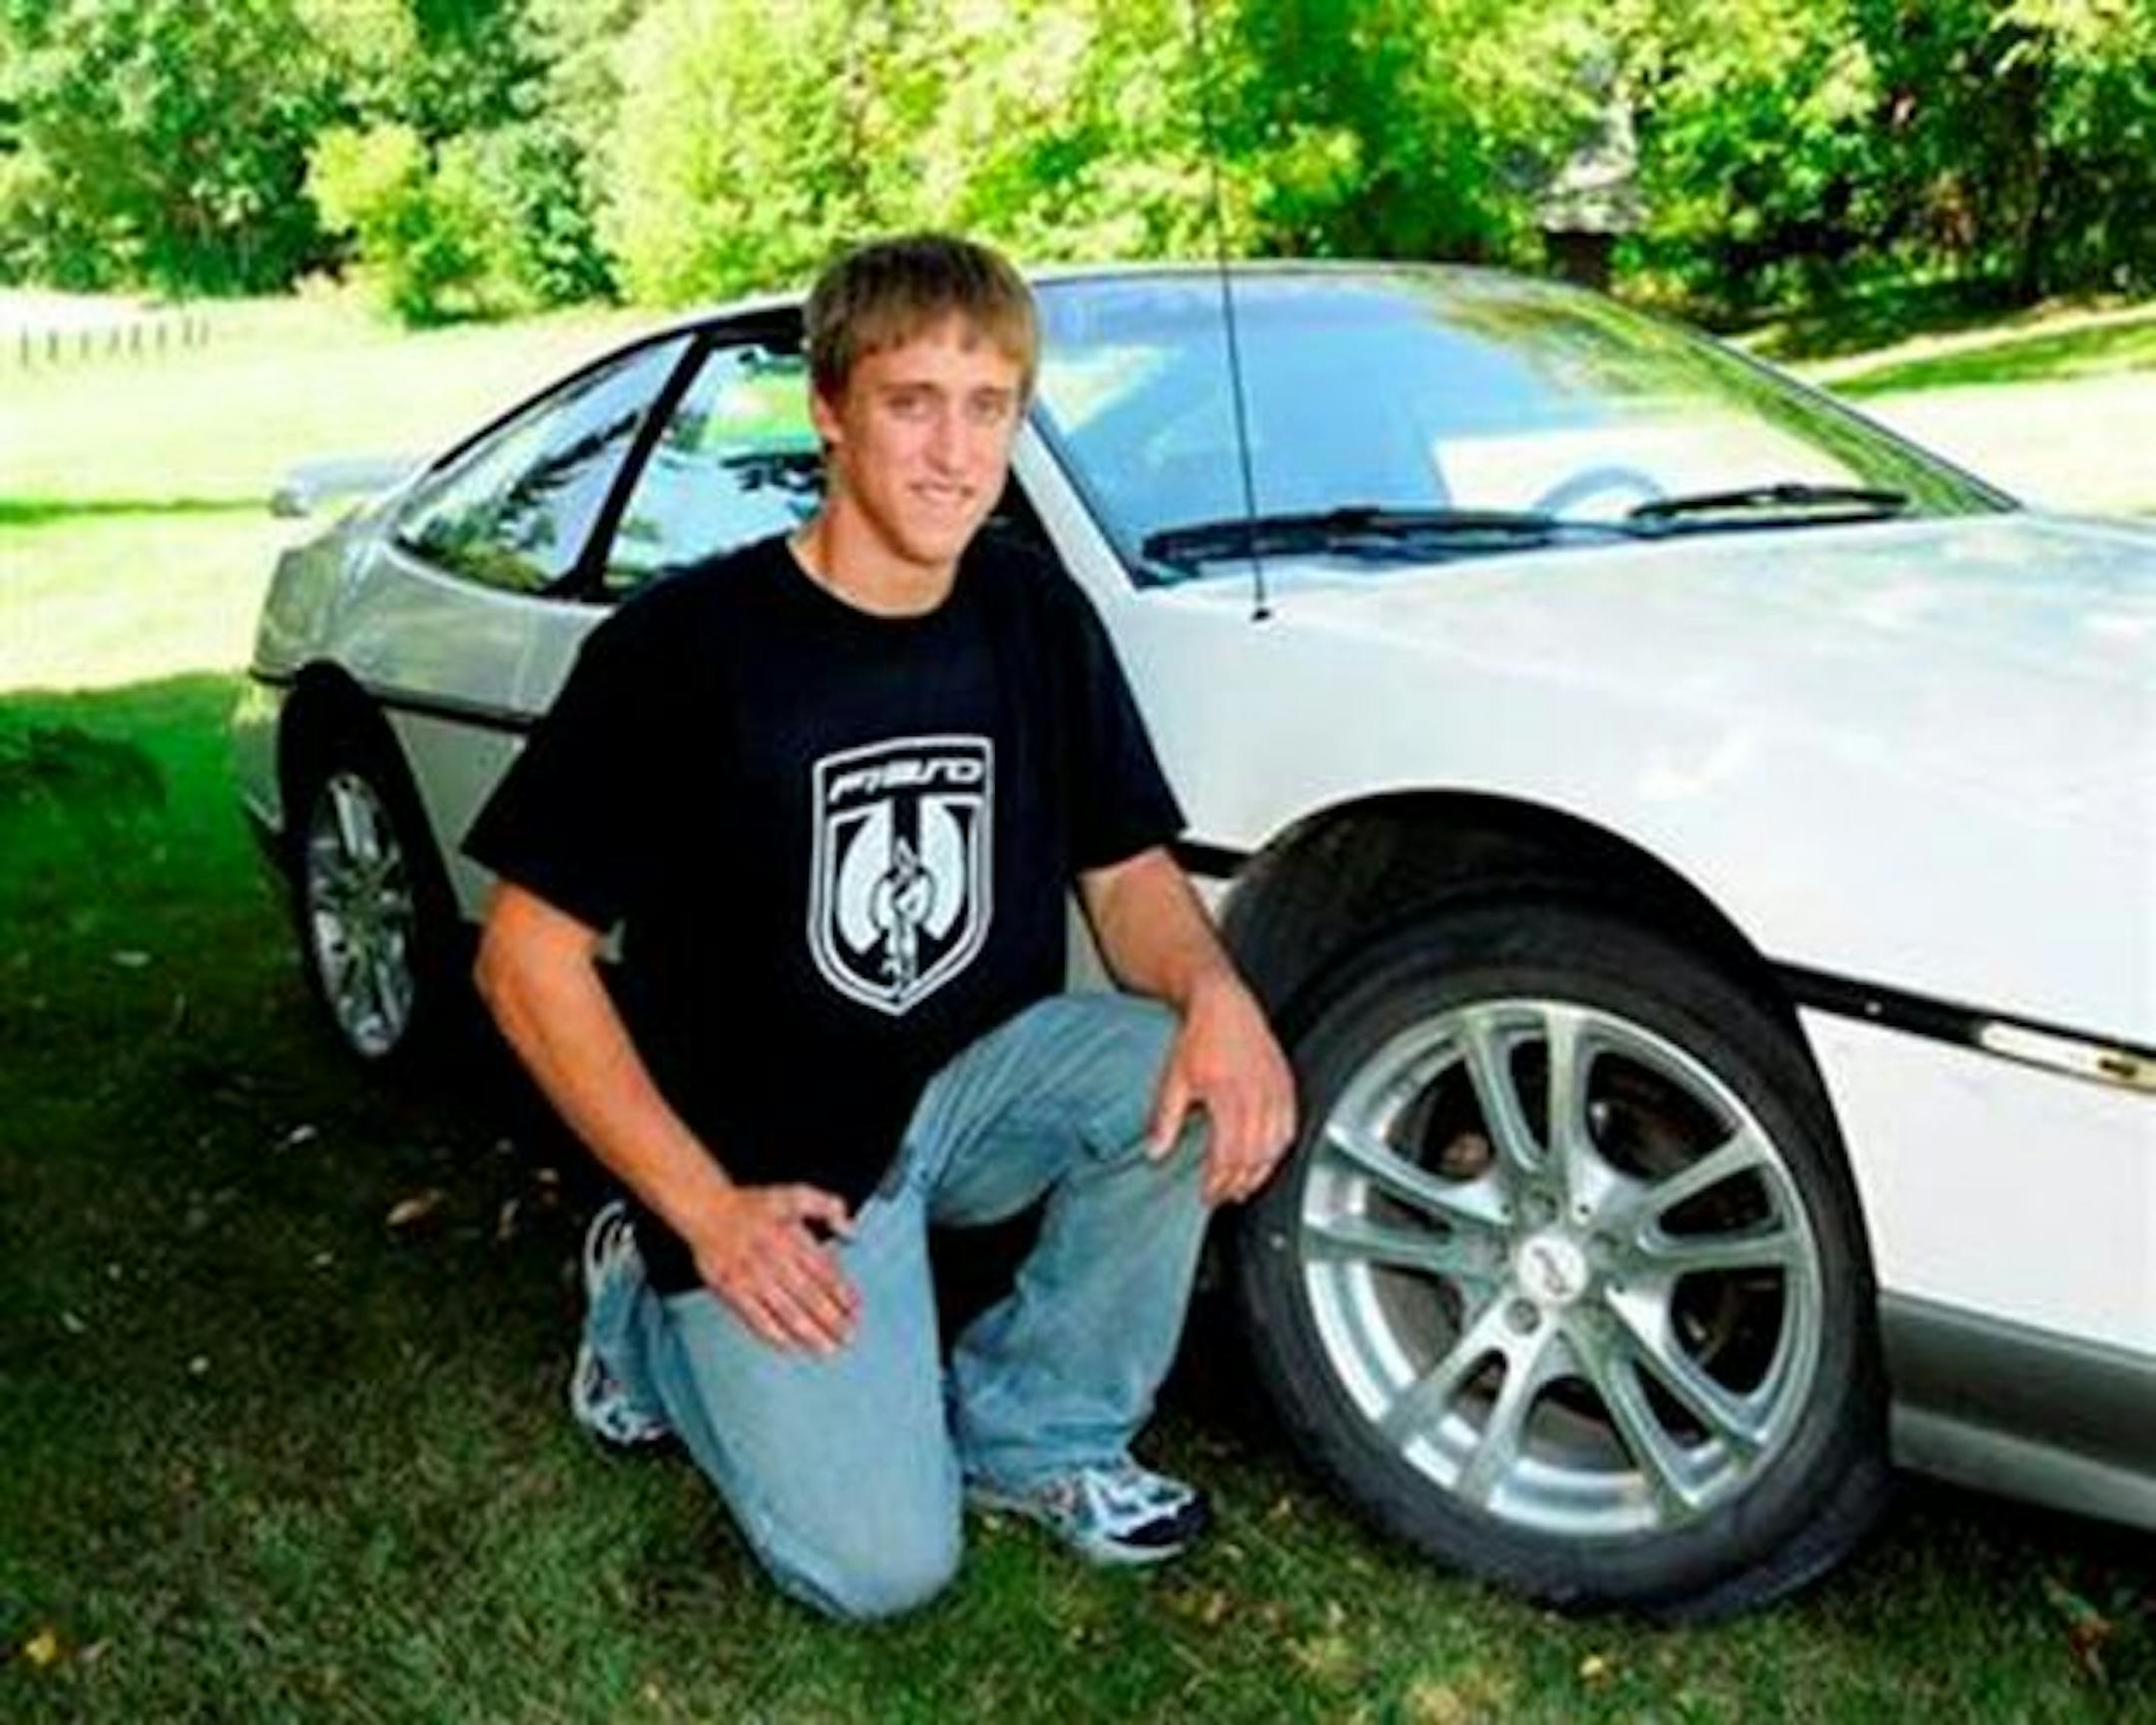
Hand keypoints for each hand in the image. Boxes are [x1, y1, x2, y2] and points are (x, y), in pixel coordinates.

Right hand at [685, 1184, 858, 1354]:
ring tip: (827, 1349)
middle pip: (809, 1295)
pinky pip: (754, 1317)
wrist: (706, 1209)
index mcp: (792, 1237)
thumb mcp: (795, 1193)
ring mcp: (752, 1276)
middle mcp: (774, 1258)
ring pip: (786, 1310)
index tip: (857, 1311)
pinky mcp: (730, 1290)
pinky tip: (789, 1345)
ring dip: (809, 1332)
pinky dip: (773, 1334)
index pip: (825, 1271)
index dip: (844, 1294)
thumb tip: (853, 1232)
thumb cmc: (753, 1205)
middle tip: (849, 1338)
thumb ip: (829, 1205)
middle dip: (832, 1320)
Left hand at [1147, 973, 1297, 1205]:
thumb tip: (1154, 1152)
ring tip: (1242, 1186)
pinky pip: (1289, 1129)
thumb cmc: (1201, 1036)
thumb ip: (1165, 1119)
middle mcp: (1257, 1098)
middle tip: (1222, 1196)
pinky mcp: (1286, 1087)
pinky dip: (1278, 1152)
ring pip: (1275, 1149)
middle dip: (1237, 1184)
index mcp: (1229, 1098)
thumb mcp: (1174, 1078)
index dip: (1217, 1183)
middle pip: (1253, 1159)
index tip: (1206, 1195)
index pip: (1227, 1157)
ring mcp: (1276, 1093)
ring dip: (1259, 1173)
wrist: (1224, 1003)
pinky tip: (1265, 1160)